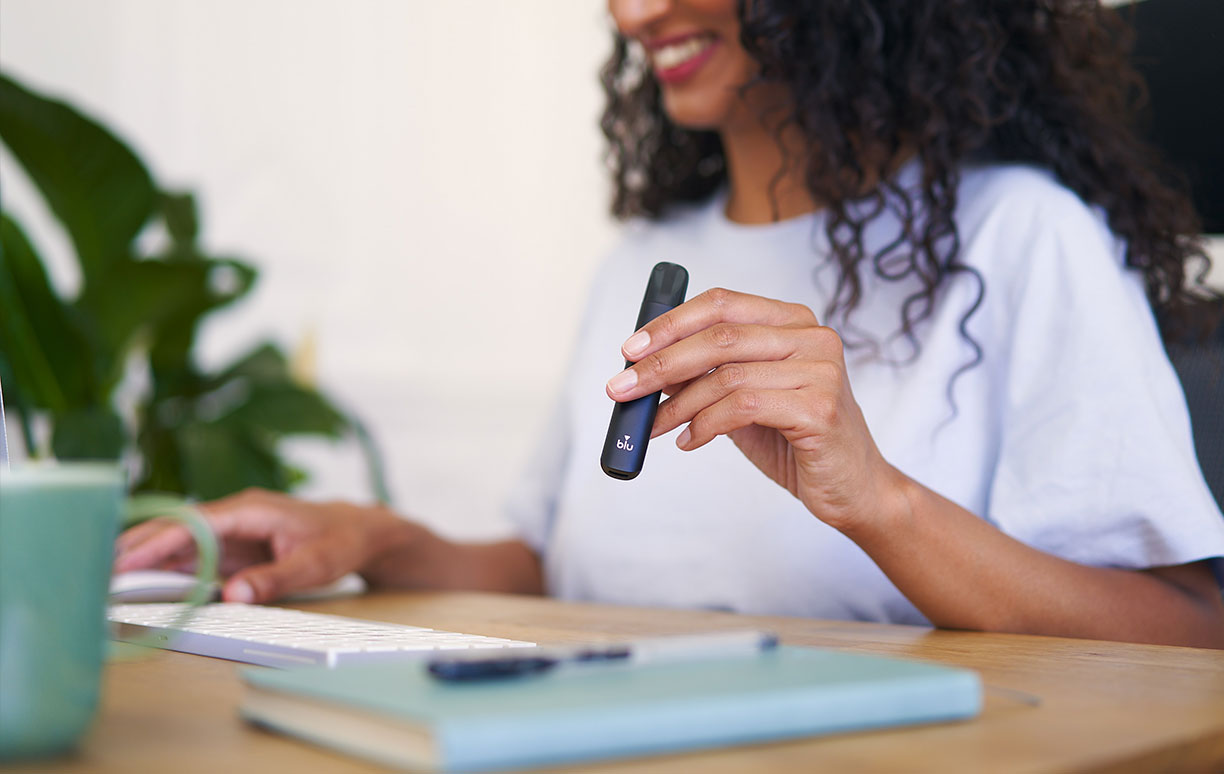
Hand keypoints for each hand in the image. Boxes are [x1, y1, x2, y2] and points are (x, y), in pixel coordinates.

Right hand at [113, 489, 414, 603]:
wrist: (361, 531)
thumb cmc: (340, 540)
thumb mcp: (315, 563)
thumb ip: (275, 579)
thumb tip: (234, 595)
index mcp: (250, 509)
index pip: (192, 522)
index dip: (156, 541)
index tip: (125, 559)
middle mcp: (234, 516)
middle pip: (175, 529)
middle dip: (136, 547)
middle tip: (98, 571)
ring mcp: (231, 531)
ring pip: (178, 543)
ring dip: (145, 560)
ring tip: (107, 580)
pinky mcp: (232, 547)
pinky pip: (192, 556)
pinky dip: (166, 569)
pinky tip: (141, 586)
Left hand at [605, 287, 906, 534]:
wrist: (853, 489)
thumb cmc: (796, 441)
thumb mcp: (744, 400)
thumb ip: (707, 377)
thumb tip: (645, 367)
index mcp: (793, 322)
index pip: (722, 304)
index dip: (670, 323)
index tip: (629, 349)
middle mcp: (812, 336)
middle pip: (719, 336)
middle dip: (661, 363)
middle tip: (620, 389)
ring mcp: (821, 369)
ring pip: (726, 375)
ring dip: (676, 404)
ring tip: (653, 427)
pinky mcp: (820, 407)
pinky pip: (742, 407)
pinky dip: (705, 425)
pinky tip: (689, 442)